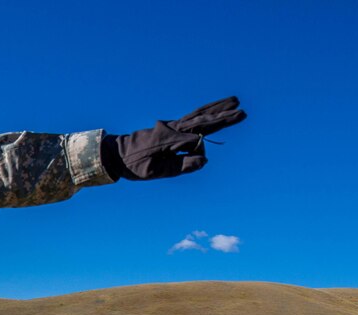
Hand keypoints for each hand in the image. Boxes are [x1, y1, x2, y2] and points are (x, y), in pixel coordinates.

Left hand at [101, 97, 246, 180]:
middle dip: (222, 117)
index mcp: (168, 138)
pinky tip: (213, 109)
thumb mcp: (156, 171)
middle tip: (243, 112)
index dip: (198, 153)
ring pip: (197, 114)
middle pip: (201, 120)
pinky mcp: (169, 127)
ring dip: (216, 108)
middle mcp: (171, 127)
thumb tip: (204, 159)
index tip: (196, 162)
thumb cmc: (134, 165)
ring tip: (234, 100)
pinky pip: (190, 117)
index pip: (194, 142)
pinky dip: (204, 112)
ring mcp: (170, 125)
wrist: (115, 154)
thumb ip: (181, 166)